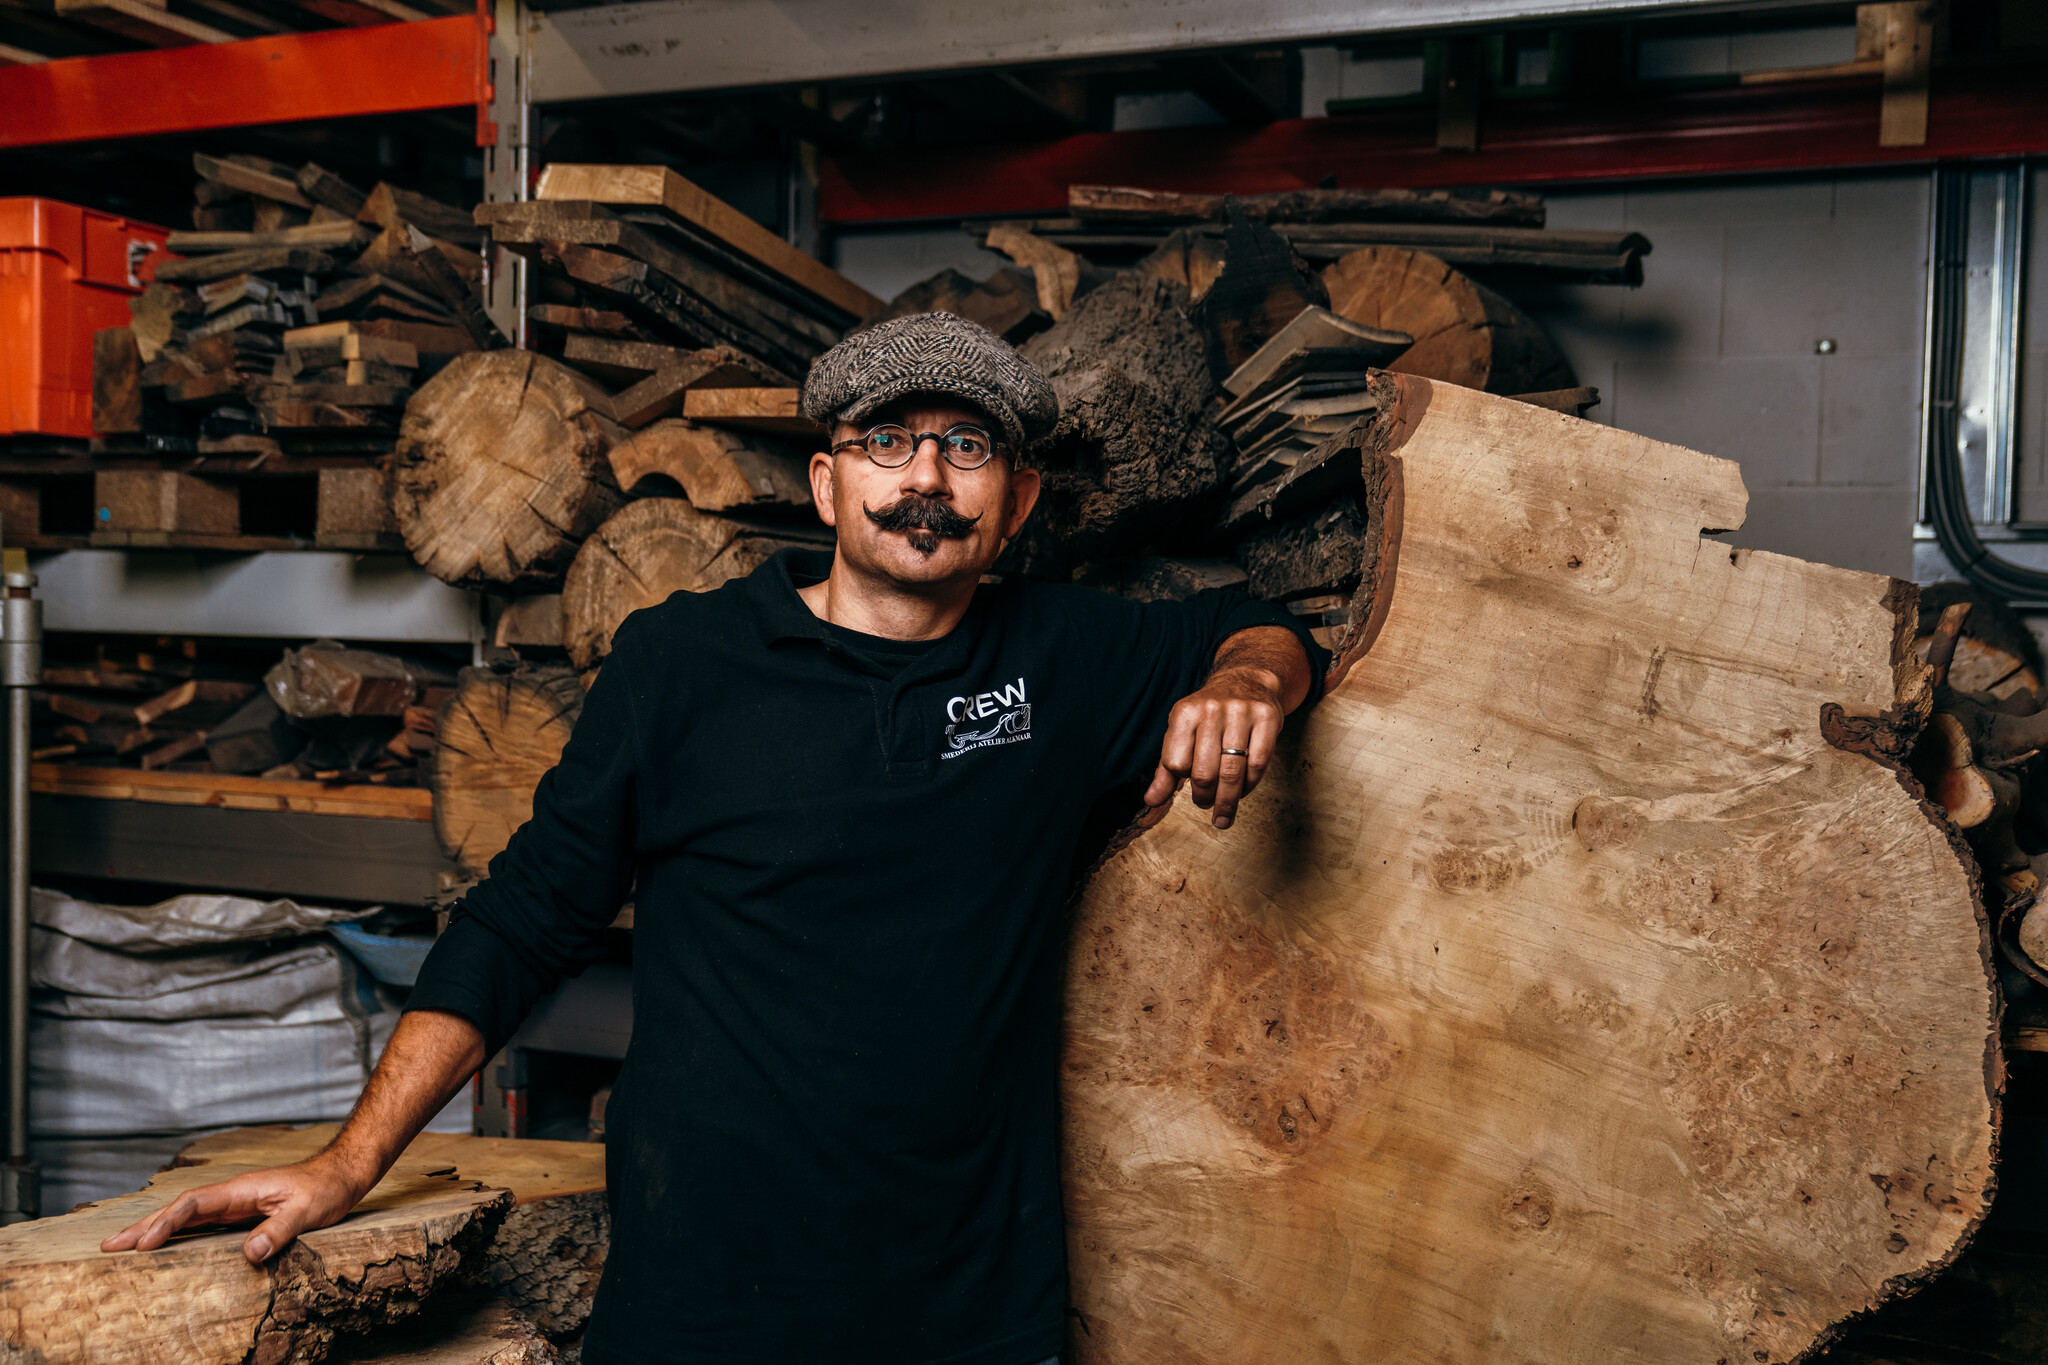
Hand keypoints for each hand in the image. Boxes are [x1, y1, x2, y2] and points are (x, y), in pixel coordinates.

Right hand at [99, 1155, 369, 1264]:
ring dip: (153, 1229)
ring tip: (120, 1247)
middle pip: (178, 1209)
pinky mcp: (240, 1215)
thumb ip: (279, 1230)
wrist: (342, 1175)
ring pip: (185, 1217)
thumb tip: (249, 1253)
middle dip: (143, 1226)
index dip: (166, 1223)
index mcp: (241, 1190)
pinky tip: (160, 1246)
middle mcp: (231, 1195)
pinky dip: (175, 1233)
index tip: (142, 1244)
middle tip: (109, 1246)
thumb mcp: (309, 1211)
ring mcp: (234, 1205)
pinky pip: (200, 1224)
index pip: (193, 1204)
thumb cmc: (326, 1189)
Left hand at [1141, 664, 1285, 830]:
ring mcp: (1241, 712)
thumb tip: (1152, 801)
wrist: (1247, 681)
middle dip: (1205, 798)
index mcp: (1185, 713)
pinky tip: (1243, 790)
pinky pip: (1258, 765)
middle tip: (1206, 804)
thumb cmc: (1208, 716)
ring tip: (1223, 814)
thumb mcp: (1182, 733)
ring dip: (1227, 801)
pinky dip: (1250, 785)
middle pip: (1205, 772)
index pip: (1176, 763)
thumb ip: (1166, 769)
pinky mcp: (1267, 718)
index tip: (1188, 788)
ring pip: (1233, 772)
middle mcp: (1212, 709)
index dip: (1181, 781)